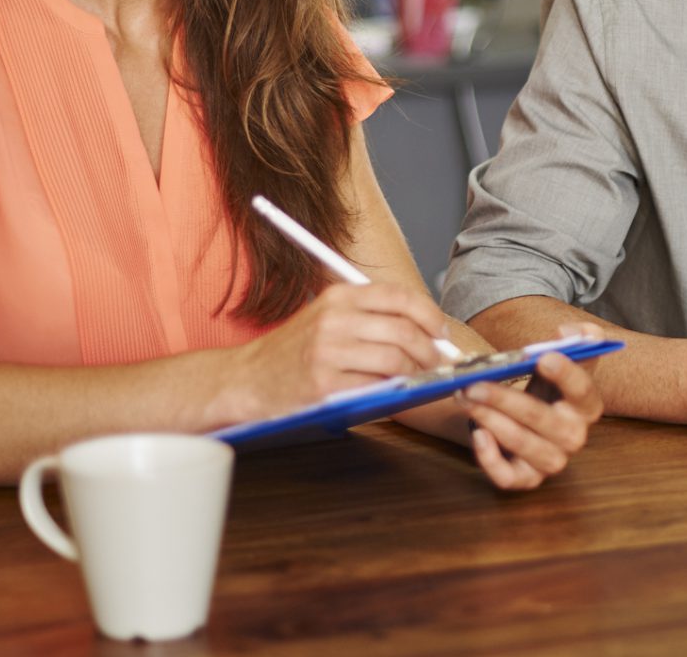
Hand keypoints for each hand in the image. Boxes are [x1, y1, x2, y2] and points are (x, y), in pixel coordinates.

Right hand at [223, 283, 453, 420]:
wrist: (246, 378)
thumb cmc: (294, 351)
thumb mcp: (326, 317)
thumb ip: (369, 317)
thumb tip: (424, 329)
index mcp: (338, 296)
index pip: (399, 297)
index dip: (429, 314)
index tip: (440, 330)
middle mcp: (333, 319)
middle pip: (403, 329)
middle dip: (430, 349)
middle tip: (438, 361)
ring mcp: (327, 351)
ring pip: (394, 358)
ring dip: (416, 371)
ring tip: (419, 377)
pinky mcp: (323, 383)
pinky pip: (375, 384)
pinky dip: (392, 388)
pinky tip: (393, 389)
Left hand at [453, 328, 605, 489]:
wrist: (526, 416)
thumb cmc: (543, 387)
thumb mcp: (559, 359)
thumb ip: (573, 339)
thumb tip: (569, 332)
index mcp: (587, 405)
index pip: (583, 390)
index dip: (566, 375)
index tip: (543, 357)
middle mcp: (574, 436)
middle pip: (543, 419)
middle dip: (506, 399)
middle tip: (475, 383)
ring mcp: (552, 460)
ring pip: (522, 444)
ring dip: (490, 420)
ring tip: (465, 398)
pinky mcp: (528, 479)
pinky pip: (509, 477)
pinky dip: (489, 457)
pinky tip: (477, 433)